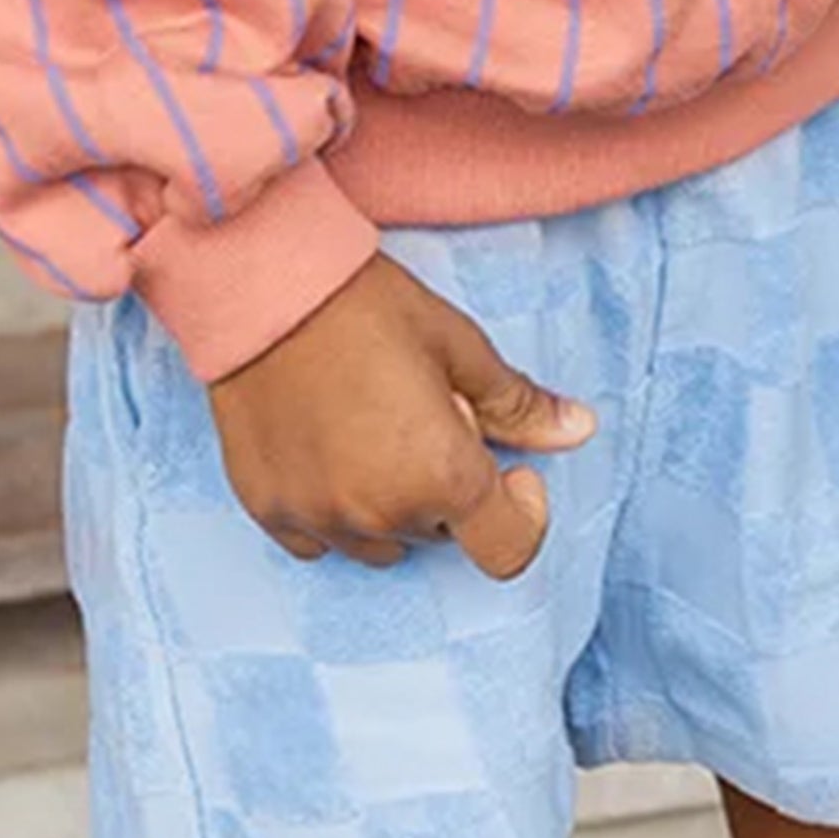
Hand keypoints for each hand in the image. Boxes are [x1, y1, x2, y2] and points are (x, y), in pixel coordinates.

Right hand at [209, 255, 595, 576]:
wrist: (260, 287)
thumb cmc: (366, 308)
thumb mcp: (459, 347)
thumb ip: (518, 405)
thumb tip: (578, 430)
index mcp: (443, 476)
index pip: (509, 550)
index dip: (521, 512)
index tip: (508, 469)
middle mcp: (381, 513)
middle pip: (442, 536)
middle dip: (448, 491)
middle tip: (422, 420)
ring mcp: (319, 518)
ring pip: (382, 543)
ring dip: (391, 506)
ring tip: (372, 434)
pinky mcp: (269, 511)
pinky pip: (320, 540)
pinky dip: (334, 510)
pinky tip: (328, 450)